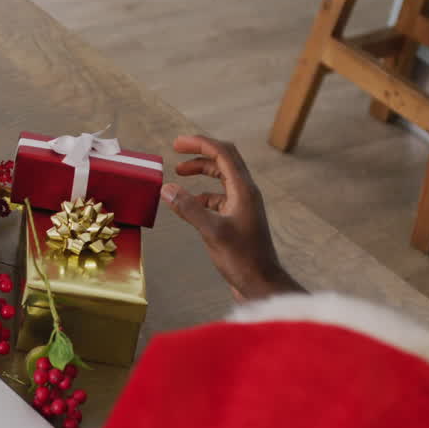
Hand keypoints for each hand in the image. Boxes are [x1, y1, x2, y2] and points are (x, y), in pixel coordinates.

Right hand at [161, 135, 303, 301]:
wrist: (261, 283)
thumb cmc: (242, 259)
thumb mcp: (211, 231)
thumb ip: (189, 208)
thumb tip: (167, 189)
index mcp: (244, 190)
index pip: (223, 153)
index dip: (200, 144)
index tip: (177, 143)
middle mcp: (246, 194)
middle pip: (224, 161)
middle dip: (200, 153)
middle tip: (177, 150)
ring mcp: (244, 206)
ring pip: (222, 179)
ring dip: (202, 172)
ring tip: (179, 174)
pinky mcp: (238, 220)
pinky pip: (220, 198)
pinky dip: (203, 195)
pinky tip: (189, 204)